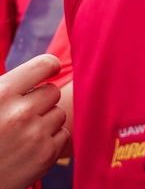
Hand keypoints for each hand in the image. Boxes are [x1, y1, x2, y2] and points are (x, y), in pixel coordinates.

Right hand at [0, 55, 68, 188]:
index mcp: (1, 93)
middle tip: (22, 114)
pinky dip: (51, 140)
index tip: (48, 71)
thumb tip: (45, 65)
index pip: (44, 64)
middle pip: (53, 91)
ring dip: (46, 121)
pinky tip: (29, 147)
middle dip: (40, 101)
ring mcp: (35, 134)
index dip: (48, 67)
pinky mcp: (46, 154)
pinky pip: (63, 134)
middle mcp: (20, 112)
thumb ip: (9, 87)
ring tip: (22, 133)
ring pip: (59, 113)